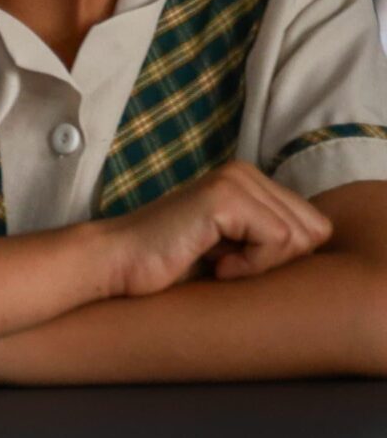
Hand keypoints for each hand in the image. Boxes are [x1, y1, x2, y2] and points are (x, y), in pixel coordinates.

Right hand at [99, 160, 331, 298]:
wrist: (117, 264)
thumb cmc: (171, 265)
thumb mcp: (234, 248)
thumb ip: (272, 237)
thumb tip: (319, 243)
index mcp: (250, 180)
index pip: (314, 227)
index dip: (281, 259)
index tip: (235, 263)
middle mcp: (246, 172)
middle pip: (314, 232)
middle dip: (276, 261)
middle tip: (227, 264)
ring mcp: (235, 180)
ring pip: (298, 239)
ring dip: (259, 265)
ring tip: (215, 262)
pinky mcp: (225, 197)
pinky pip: (277, 243)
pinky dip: (248, 265)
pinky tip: (212, 262)